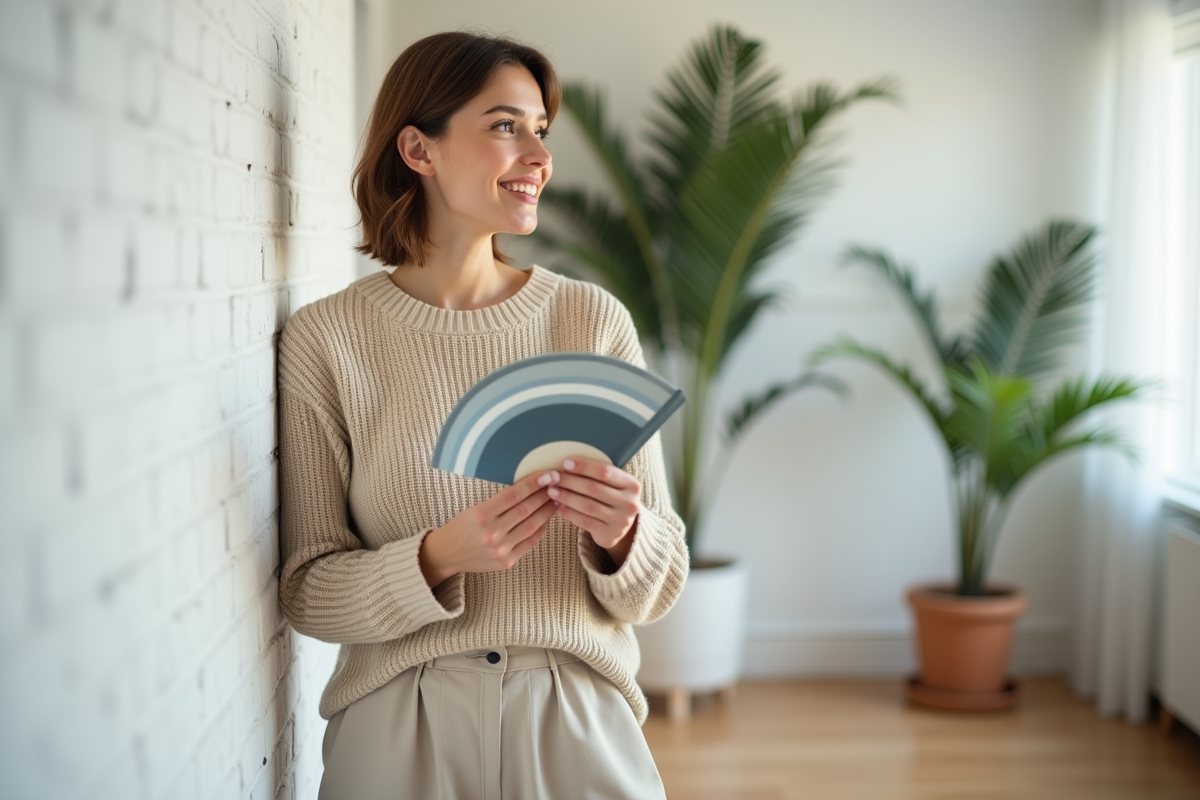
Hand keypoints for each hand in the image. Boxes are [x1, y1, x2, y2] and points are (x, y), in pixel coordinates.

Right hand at [419, 469, 561, 586]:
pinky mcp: (506, 562)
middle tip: (558, 483)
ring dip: (547, 510)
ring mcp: (500, 549)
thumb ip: (500, 501)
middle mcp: (491, 532)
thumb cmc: (462, 527)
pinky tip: (546, 518)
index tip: (548, 474)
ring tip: (557, 499)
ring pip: (532, 525)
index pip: (514, 495)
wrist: (447, 554)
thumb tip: (529, 487)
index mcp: (481, 514)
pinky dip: (540, 528)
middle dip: (545, 494)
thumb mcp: (475, 509)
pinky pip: (530, 542)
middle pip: (526, 509)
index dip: (533, 483)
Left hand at [548, 457, 640, 566]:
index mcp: (632, 485)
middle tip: (553, 477)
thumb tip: (566, 464)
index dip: (584, 467)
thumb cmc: (612, 497)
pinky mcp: (610, 534)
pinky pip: (585, 521)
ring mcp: (621, 521)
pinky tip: (559, 506)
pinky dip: (570, 513)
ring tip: (552, 491)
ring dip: (566, 497)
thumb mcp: (613, 484)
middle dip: (570, 481)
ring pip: (588, 506)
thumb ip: (598, 474)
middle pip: (594, 489)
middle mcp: (630, 503)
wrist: (622, 525)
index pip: (605, 472)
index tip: (565, 463)